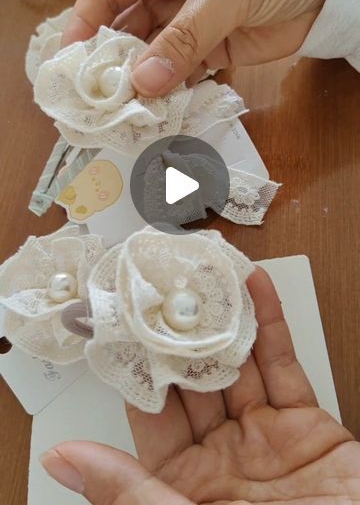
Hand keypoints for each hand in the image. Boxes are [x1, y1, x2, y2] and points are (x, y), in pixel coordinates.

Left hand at [41, 268, 359, 503]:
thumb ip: (129, 489)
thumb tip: (62, 459)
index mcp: (183, 484)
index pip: (151, 413)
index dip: (138, 367)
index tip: (122, 322)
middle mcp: (222, 456)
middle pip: (195, 379)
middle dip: (183, 333)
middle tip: (166, 286)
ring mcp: (265, 437)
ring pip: (238, 364)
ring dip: (225, 319)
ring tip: (207, 274)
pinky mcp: (307, 425)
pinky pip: (284, 366)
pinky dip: (271, 324)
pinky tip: (255, 288)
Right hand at [63, 0, 335, 96]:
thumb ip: (184, 38)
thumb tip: (143, 83)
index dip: (85, 24)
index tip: (71, 62)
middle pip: (127, 30)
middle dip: (114, 63)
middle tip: (99, 100)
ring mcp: (190, 23)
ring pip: (153, 57)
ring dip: (143, 83)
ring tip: (128, 112)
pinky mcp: (213, 49)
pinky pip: (182, 73)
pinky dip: (172, 92)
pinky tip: (161, 110)